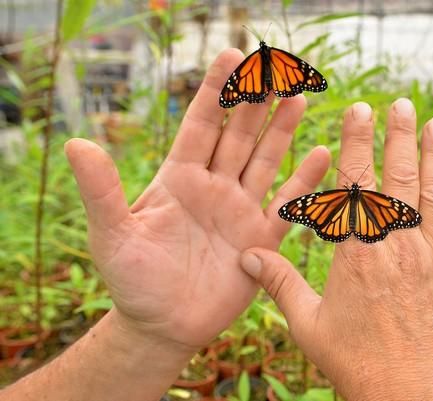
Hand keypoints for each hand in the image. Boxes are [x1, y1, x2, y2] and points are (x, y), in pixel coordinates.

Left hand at [64, 49, 329, 350]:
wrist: (163, 325)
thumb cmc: (132, 281)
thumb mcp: (111, 234)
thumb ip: (101, 190)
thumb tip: (76, 143)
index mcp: (179, 179)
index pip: (200, 125)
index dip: (215, 90)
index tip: (231, 55)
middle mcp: (214, 188)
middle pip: (238, 136)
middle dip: (255, 101)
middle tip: (274, 66)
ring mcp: (240, 212)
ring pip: (266, 162)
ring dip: (282, 131)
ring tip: (298, 98)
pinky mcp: (261, 241)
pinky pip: (287, 206)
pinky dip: (305, 182)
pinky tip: (321, 155)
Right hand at [240, 100, 432, 400]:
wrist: (409, 398)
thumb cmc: (355, 364)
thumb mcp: (308, 324)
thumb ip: (280, 283)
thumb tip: (245, 254)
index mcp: (357, 253)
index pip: (356, 183)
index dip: (357, 142)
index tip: (359, 109)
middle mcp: (397, 246)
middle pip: (399, 178)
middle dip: (399, 136)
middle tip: (403, 102)